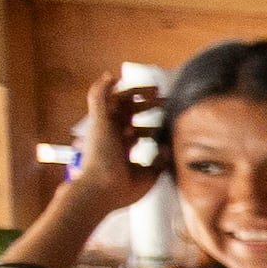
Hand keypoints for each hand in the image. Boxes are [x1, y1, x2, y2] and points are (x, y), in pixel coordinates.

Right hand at [43, 71, 153, 227]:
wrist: (103, 191)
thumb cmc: (122, 189)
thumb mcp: (148, 175)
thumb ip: (159, 161)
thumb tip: (169, 148)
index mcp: (119, 149)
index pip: (132, 131)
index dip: (148, 127)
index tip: (163, 124)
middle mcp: (110, 136)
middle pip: (127, 114)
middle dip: (146, 105)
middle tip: (164, 99)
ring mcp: (103, 128)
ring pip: (117, 102)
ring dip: (135, 92)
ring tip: (155, 90)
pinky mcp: (98, 121)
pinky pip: (96, 98)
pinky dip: (102, 86)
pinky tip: (110, 76)